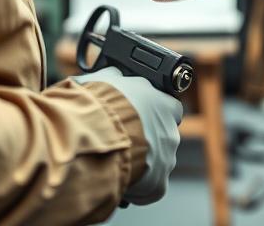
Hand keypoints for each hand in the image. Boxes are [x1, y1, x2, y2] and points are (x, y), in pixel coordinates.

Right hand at [73, 67, 182, 205]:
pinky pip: (151, 187)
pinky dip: (138, 188)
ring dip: (142, 163)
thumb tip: (112, 74)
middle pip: (163, 135)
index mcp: (162, 101)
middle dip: (146, 140)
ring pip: (157, 161)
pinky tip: (120, 184)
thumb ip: (114, 77)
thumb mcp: (105, 79)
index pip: (168, 105)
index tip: (139, 116)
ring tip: (116, 162)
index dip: (153, 112)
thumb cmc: (98, 105)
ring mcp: (167, 155)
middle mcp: (169, 127)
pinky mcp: (159, 182)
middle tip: (124, 142)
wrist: (93, 134)